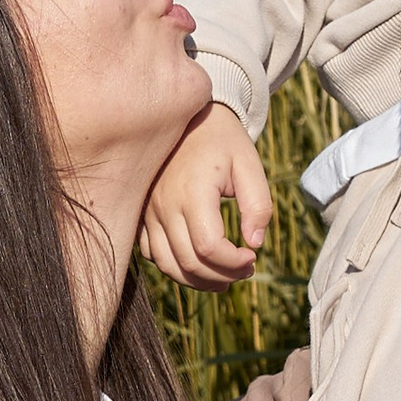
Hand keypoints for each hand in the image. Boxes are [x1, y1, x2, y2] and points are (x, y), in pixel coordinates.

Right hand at [140, 107, 274, 286]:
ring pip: (168, 266)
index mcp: (192, 192)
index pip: (210, 248)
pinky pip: (152, 255)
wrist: (188, 119)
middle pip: (190, 263)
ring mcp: (149, 212)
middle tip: (245, 270)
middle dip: (222, 276)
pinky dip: (175, 267)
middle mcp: (164, 205)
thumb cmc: (223, 141)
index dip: (235, 263)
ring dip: (198, 281)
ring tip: (224, 277)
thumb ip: (258, 205)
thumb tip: (255, 244)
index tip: (252, 257)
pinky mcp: (142, 215)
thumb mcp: (249, 164)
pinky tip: (198, 262)